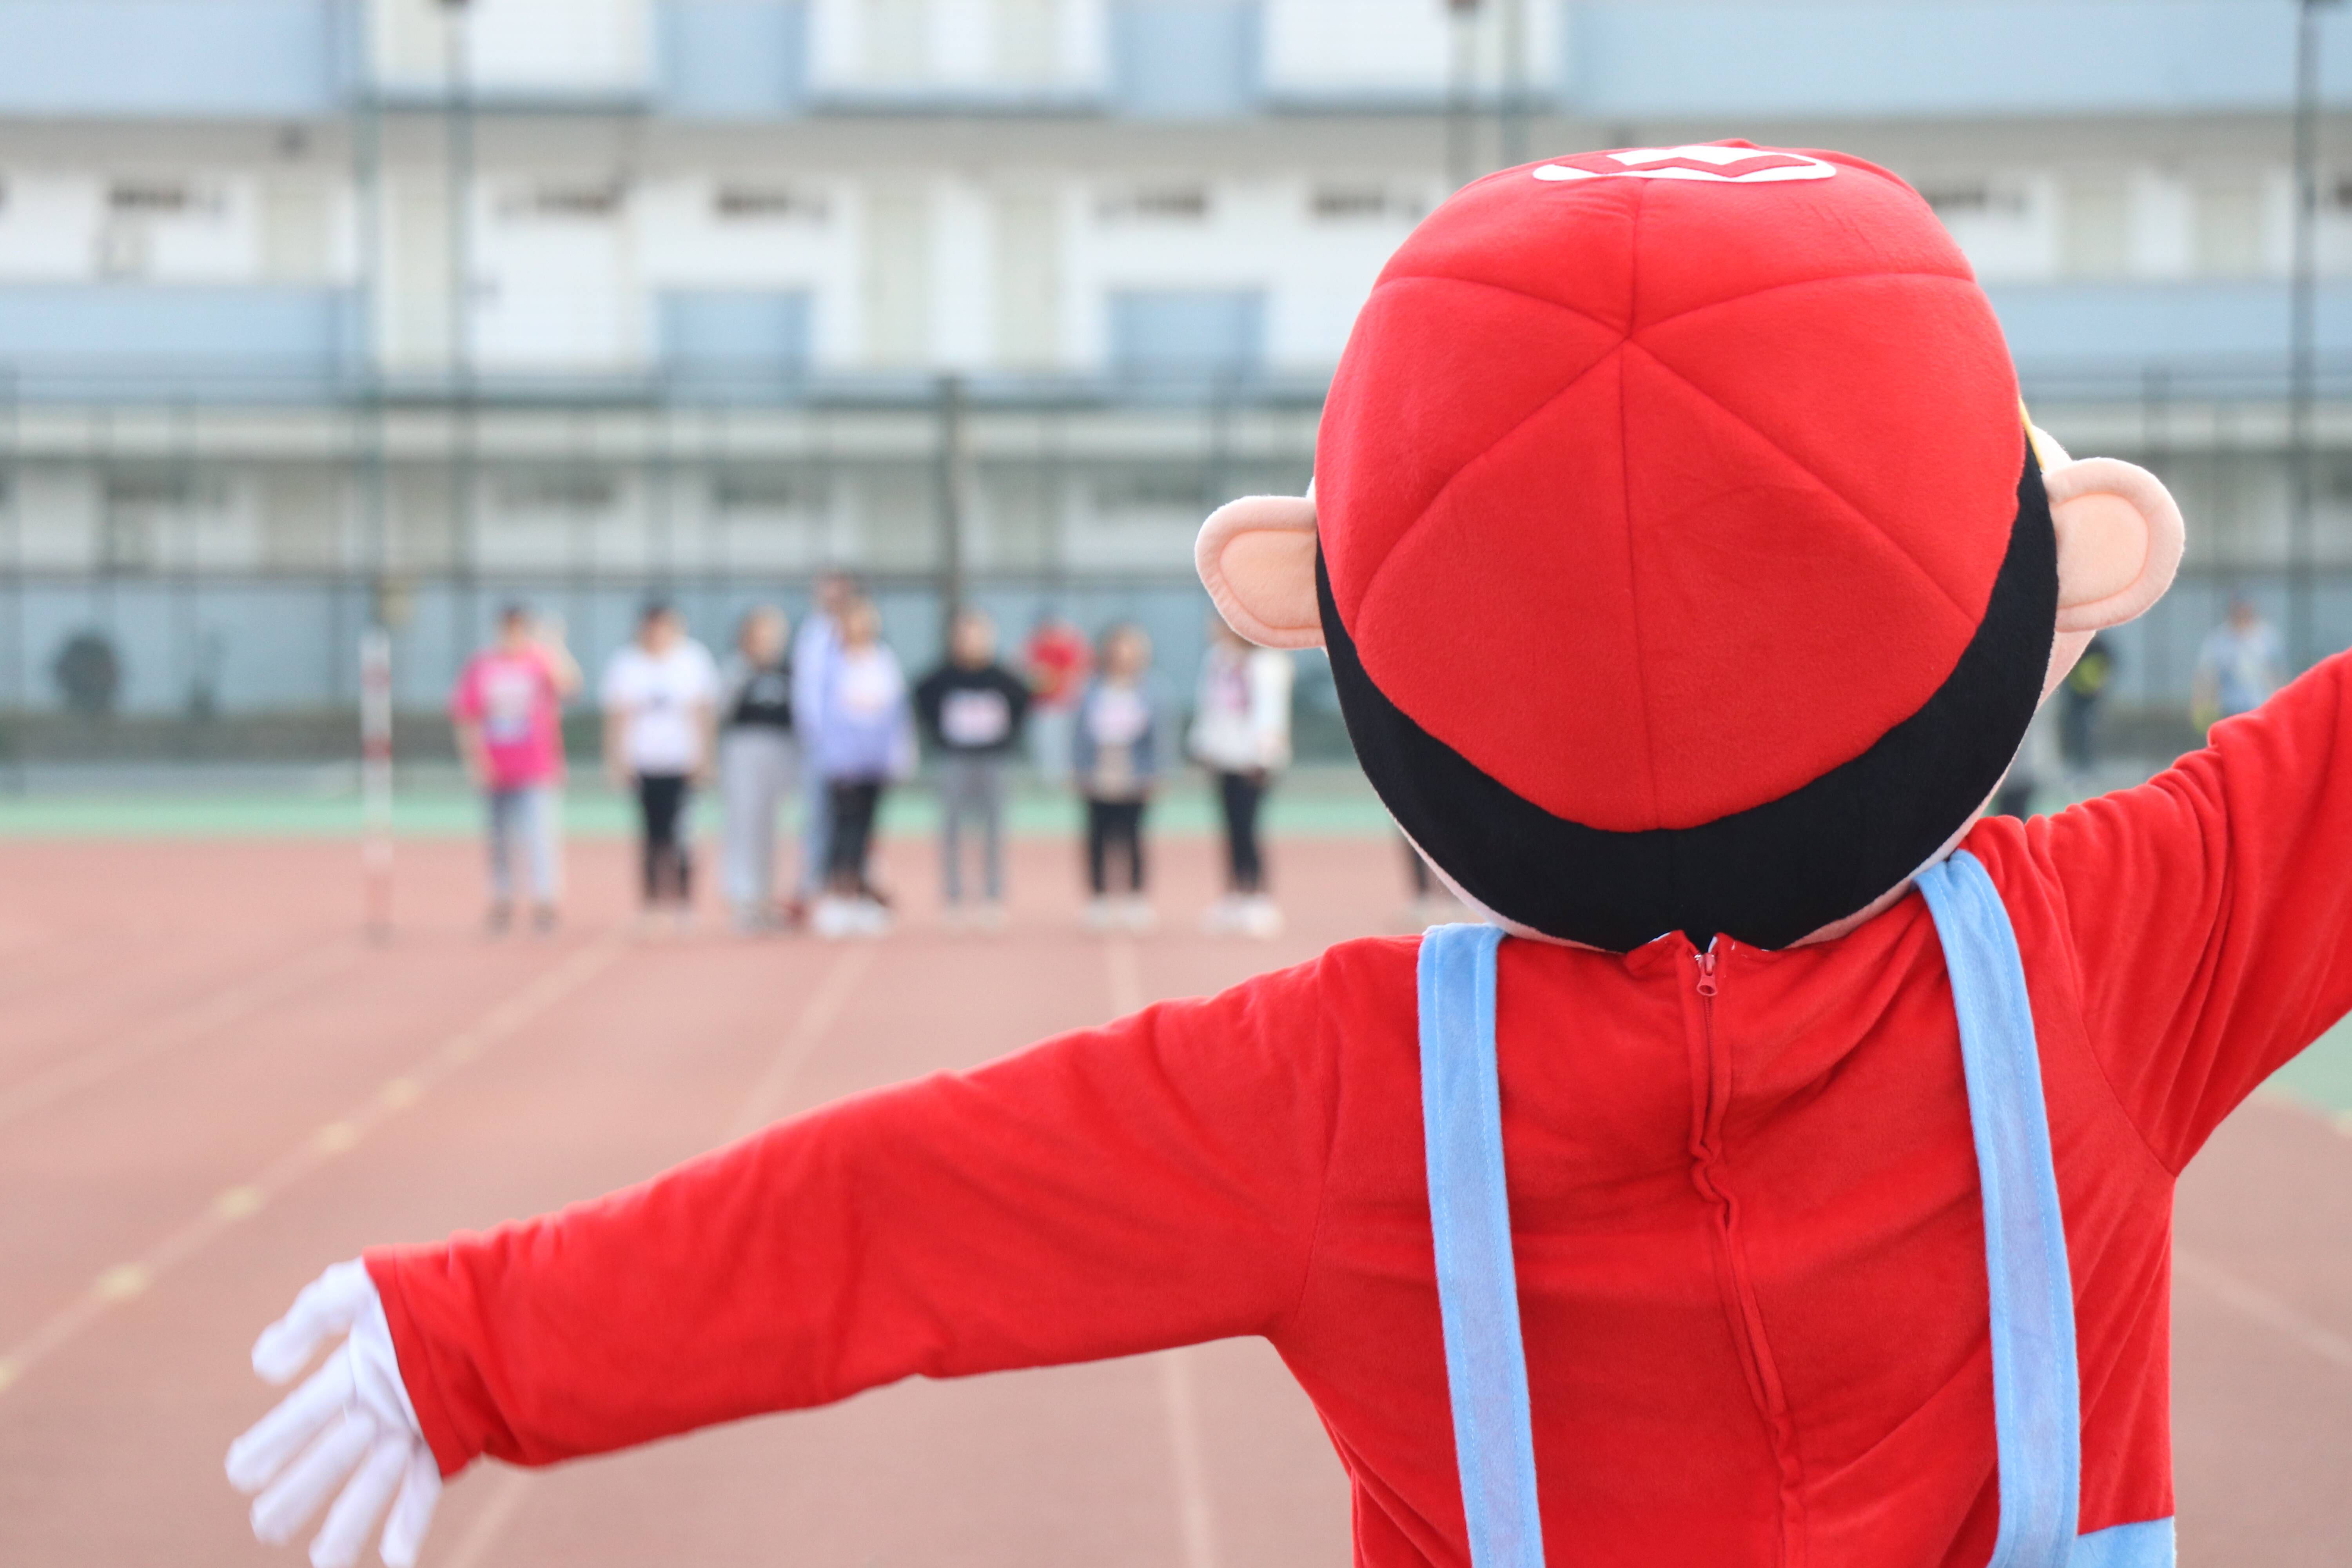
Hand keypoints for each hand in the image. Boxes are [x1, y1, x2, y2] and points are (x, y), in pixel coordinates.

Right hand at [226, 1261, 441, 1567]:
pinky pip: (422, 1490)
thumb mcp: (357, 1289)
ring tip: (323, 1562)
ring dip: (346, 1523)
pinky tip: (394, 1559)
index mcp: (354, 1374)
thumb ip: (307, 1318)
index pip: (302, 1416)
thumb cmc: (424, 1289)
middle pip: (329, 1460)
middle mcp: (378, 1408)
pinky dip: (407, 1525)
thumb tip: (262, 1367)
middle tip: (264, 1527)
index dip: (270, 1443)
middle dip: (297, 1493)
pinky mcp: (449, 1445)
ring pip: (369, 1485)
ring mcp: (412, 1429)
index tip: (239, 1473)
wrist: (499, 1301)